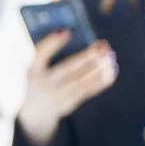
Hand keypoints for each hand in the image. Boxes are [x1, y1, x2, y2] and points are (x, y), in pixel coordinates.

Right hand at [15, 30, 118, 145]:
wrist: (34, 113)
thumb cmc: (40, 81)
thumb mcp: (38, 68)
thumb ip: (52, 54)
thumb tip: (80, 41)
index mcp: (33, 71)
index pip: (40, 55)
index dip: (52, 43)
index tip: (67, 32)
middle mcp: (44, 84)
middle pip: (68, 69)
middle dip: (86, 57)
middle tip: (102, 46)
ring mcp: (57, 96)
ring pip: (83, 81)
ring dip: (99, 68)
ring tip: (110, 56)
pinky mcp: (69, 104)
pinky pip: (89, 90)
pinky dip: (102, 80)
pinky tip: (111, 69)